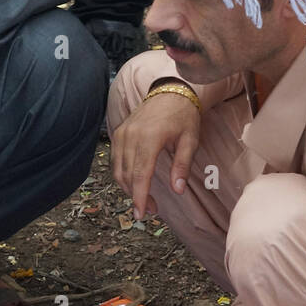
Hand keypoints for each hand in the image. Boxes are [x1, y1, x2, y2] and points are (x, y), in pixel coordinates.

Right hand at [111, 86, 200, 218]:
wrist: (170, 91)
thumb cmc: (183, 116)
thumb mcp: (190, 140)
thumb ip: (182, 166)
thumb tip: (177, 190)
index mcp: (149, 138)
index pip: (140, 175)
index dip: (140, 197)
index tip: (142, 214)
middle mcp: (131, 136)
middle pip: (126, 175)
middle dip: (136, 197)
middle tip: (151, 210)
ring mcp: (121, 134)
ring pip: (118, 170)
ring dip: (128, 188)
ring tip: (144, 199)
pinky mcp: (118, 133)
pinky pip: (115, 160)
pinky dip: (122, 175)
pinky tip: (134, 183)